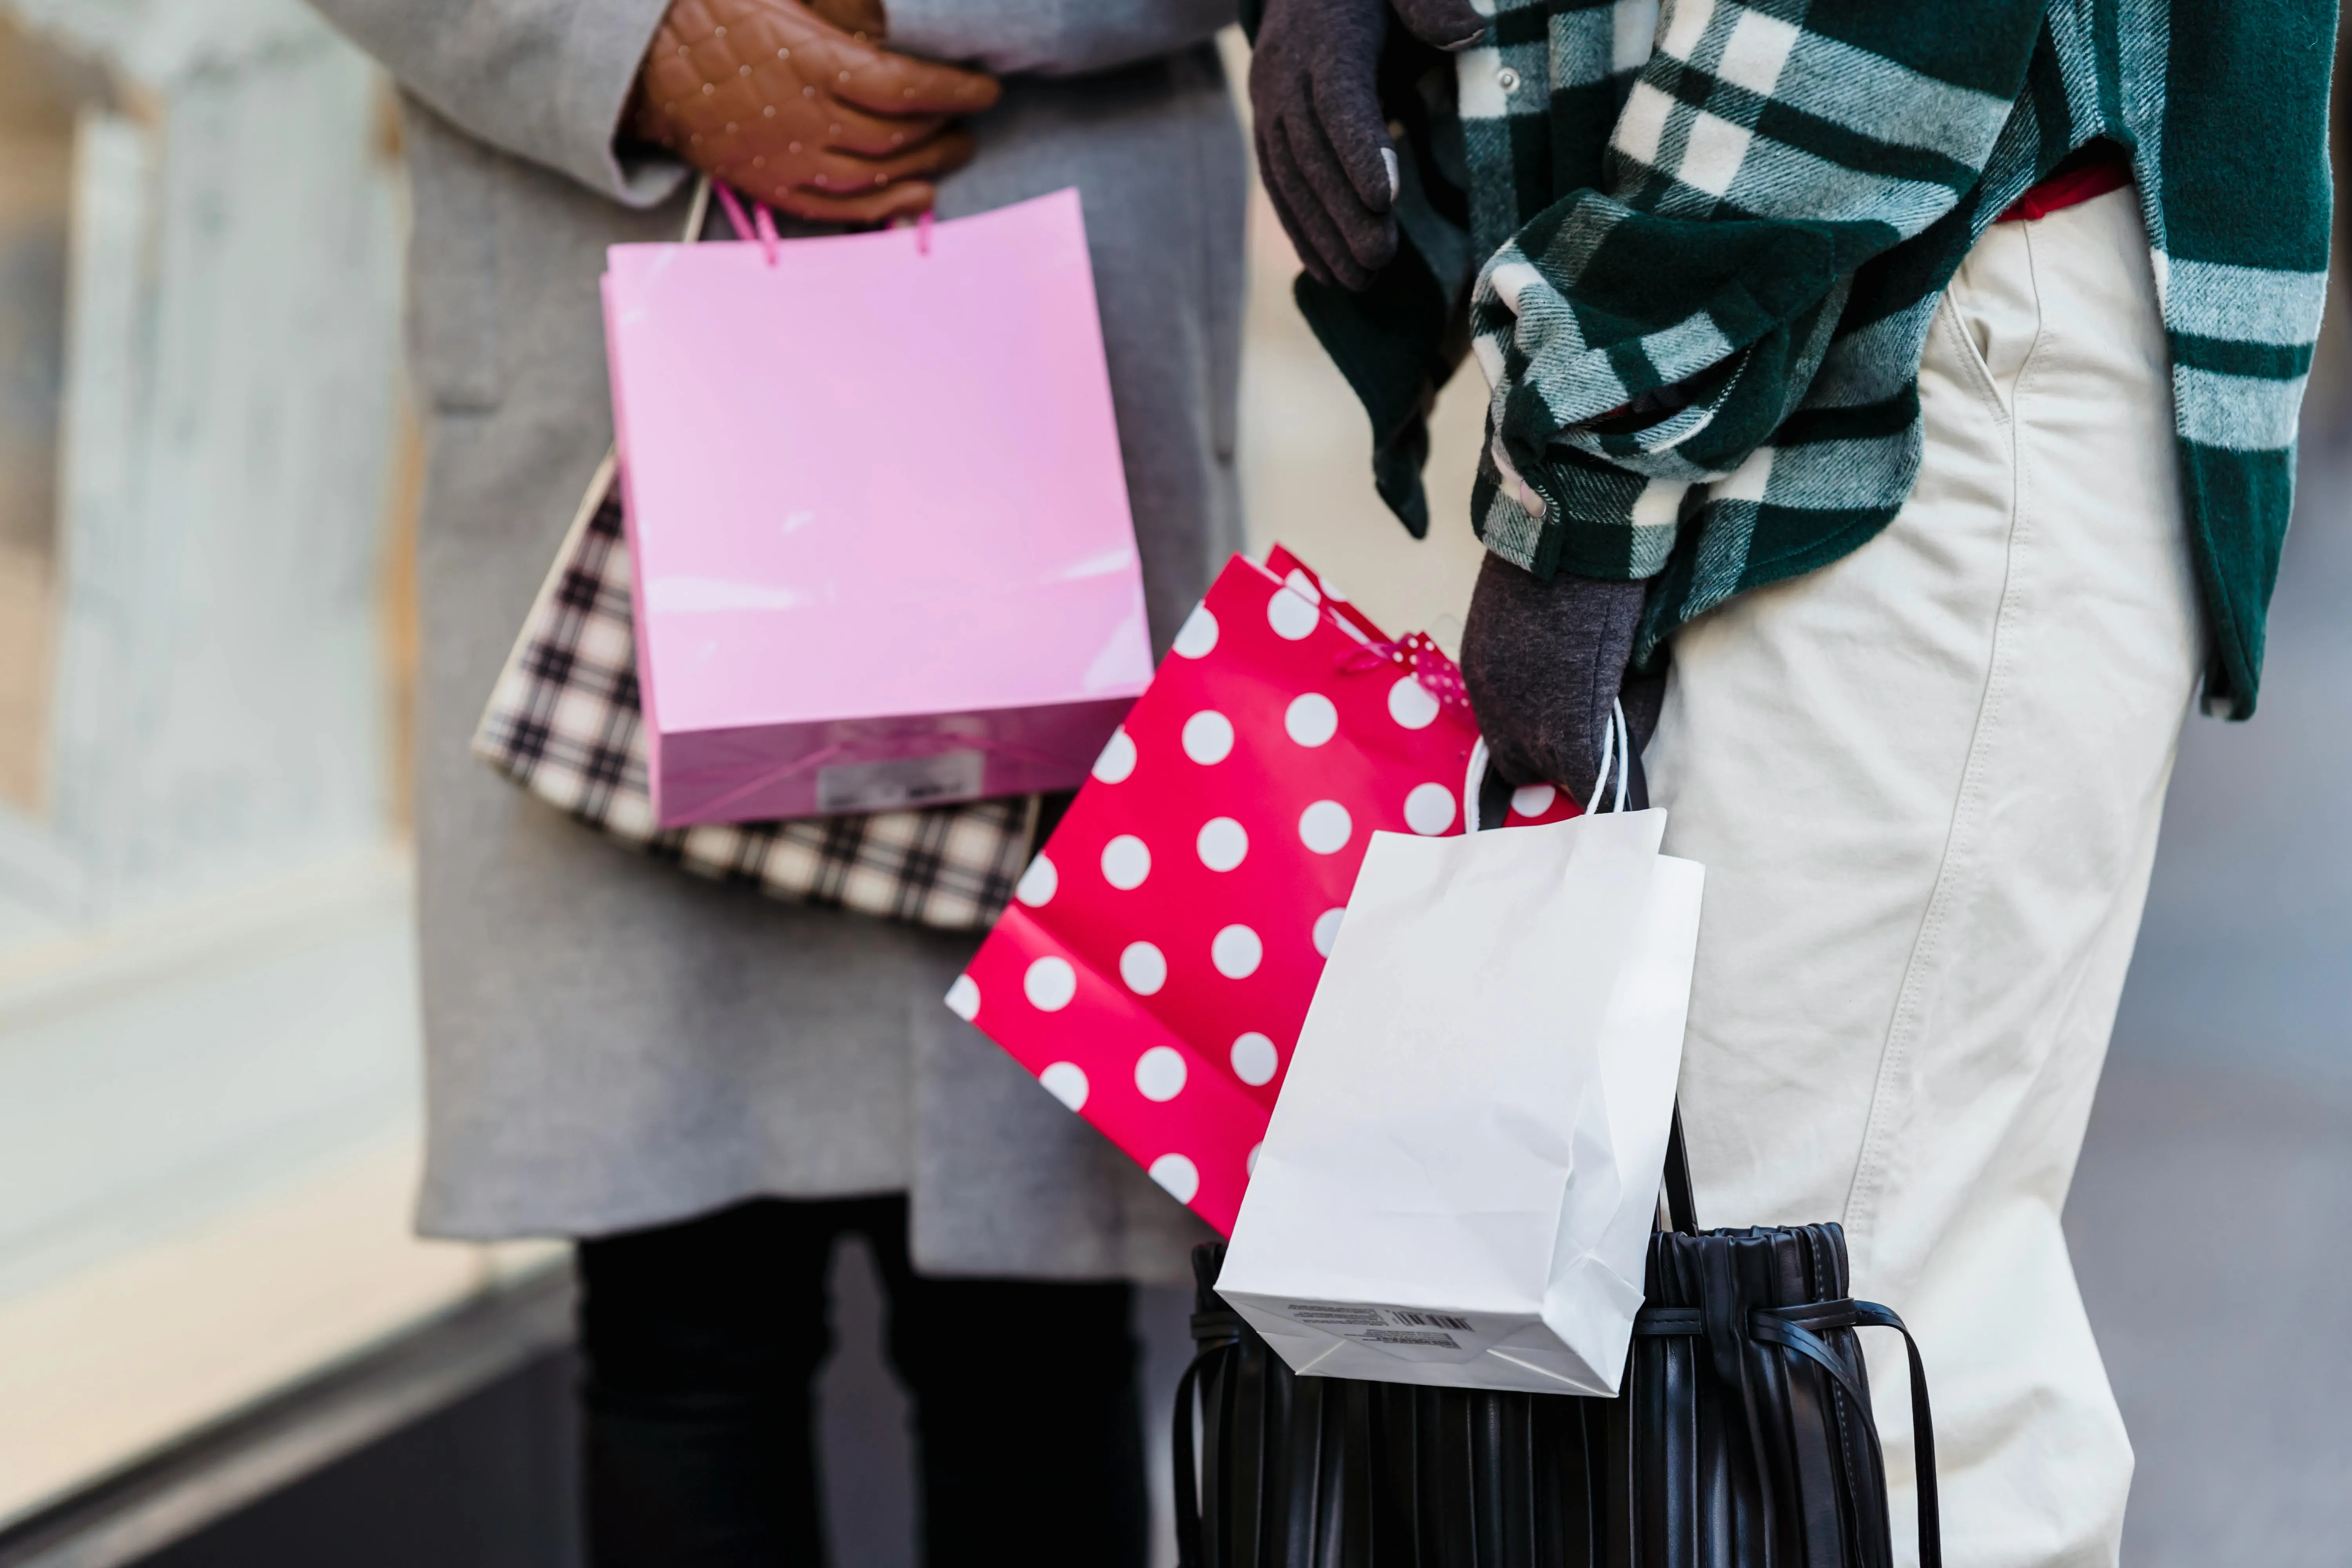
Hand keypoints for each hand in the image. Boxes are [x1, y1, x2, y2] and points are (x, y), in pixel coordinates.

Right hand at [635, 0, 999, 224]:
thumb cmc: (716, 9)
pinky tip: (917, 199)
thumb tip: (891, 13)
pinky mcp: (769, 184)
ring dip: (925, 167)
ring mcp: (785, 157)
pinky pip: (838, 208)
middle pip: (898, 136)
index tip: (986, 89)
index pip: (904, 86)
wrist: (645, 56)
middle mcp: (803, 116)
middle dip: (945, 130)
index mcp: (809, 60)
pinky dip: (884, 208)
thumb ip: (844, 9)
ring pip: (876, 176)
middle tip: (969, 121)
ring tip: (952, 152)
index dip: (954, 91)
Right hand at [1249, 0, 1484, 289]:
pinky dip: (1300, 230)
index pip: (1338, 98)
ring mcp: (1268, 104)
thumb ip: (1429, 1)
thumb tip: (1470, 30)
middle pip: (1310, 152)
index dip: (1358, 148)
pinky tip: (1325, 272)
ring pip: (1288, 178)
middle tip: (1379, 260)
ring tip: (1359, 282)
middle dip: (1342, 212)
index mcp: (1327, 38)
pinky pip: (1277, 186)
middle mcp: (1286, 74)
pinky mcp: (1265, 129)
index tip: (1385, 198)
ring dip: (1321, 234)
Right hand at [1459, 553, 1662, 807]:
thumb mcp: (1632, 661)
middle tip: (1588, 754)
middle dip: (1560, 770)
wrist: (1566, 520)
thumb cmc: (1617, 590)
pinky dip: (1511, 709)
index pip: (1581, 780)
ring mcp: (1485, 683)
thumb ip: (1622, 712)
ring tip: (1558, 719)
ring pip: (1501, 744)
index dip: (1602, 791)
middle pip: (1530, 773)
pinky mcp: (1472, 657)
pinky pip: (1487, 706)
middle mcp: (1513, 709)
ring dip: (1530, 742)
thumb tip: (1616, 748)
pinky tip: (1534, 688)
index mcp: (1563, 715)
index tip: (1619, 797)